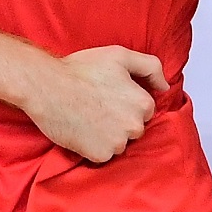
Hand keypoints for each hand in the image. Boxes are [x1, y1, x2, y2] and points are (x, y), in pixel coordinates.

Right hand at [21, 46, 166, 162]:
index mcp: (142, 103)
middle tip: (97, 105)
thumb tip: (165, 86)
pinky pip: (103, 154)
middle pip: (134, 129)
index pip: (144, 110)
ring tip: (88, 116)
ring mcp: (117, 143)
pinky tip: (82, 129)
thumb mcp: (119, 55)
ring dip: (108, 135)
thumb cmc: (81, 69)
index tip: (109, 95)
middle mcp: (134, 126)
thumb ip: (150, 67)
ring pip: (119, 143)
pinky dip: (94, 146)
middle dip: (120, 120)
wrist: (46, 87)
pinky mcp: (99, 155)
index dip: (127, 101)